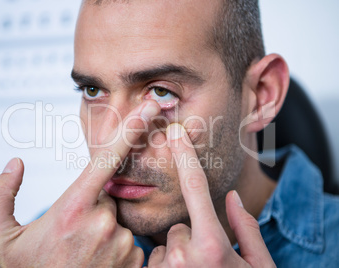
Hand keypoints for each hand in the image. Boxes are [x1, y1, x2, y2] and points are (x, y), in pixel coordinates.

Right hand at [0, 101, 159, 266]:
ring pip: (118, 220)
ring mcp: (123, 245)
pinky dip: (115, 247)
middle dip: (94, 206)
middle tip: (75, 232)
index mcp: (72, 208)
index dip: (131, 129)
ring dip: (103, 229)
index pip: (108, 158)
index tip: (149, 107)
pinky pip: (130, 242)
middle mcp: (102, 223)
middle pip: (108, 196)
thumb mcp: (0, 238)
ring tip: (82, 253)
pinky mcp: (136, 262)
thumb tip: (14, 165)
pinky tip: (96, 263)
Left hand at [147, 123, 274, 267]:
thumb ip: (248, 229)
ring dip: (181, 255)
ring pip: (168, 245)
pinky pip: (156, 261)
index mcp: (212, 246)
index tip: (176, 132)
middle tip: (209, 261)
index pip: (196, 189)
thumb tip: (233, 197)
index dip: (185, 156)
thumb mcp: (260, 264)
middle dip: (192, 239)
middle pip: (180, 227)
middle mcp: (184, 256)